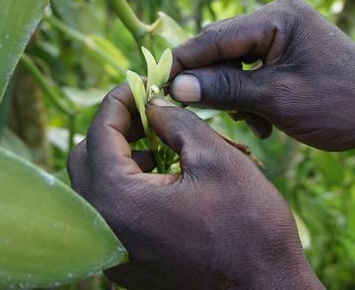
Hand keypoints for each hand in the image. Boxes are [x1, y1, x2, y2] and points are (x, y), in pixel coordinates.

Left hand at [67, 83, 323, 289]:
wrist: (267, 288)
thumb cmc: (249, 224)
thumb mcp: (217, 158)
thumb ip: (177, 123)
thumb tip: (154, 106)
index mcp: (120, 201)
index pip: (100, 133)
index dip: (119, 101)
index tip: (138, 84)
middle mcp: (105, 232)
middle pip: (86, 161)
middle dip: (115, 129)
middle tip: (146, 112)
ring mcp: (115, 253)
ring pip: (97, 189)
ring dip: (120, 158)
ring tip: (156, 143)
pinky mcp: (129, 265)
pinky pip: (112, 215)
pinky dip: (128, 187)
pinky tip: (160, 177)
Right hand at [169, 0, 354, 150]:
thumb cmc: (338, 105)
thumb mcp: (275, 99)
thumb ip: (223, 89)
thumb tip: (175, 85)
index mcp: (278, 18)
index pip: (215, 37)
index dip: (183, 62)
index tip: (158, 86)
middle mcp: (279, 19)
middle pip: (223, 48)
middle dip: (213, 83)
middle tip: (203, 113)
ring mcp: (284, 36)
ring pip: (236, 63)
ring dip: (234, 95)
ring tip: (251, 123)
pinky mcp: (288, 54)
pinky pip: (253, 71)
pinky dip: (251, 96)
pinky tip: (262, 121)